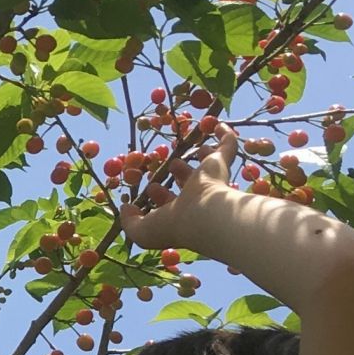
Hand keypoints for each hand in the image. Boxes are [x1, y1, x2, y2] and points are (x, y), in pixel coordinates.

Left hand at [118, 122, 243, 252]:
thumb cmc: (171, 225)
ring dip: (204, 156)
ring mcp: (211, 180)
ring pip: (208, 164)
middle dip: (180, 173)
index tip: (151, 187)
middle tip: (173, 165)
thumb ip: (129, 221)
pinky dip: (225, 135)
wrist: (203, 215)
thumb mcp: (141, 229)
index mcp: (180, 214)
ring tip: (200, 147)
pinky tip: (218, 125)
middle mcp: (198, 197)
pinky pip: (227, 144)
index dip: (160, 196)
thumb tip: (126, 206)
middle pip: (189, 182)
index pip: (171, 203)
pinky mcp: (221, 163)